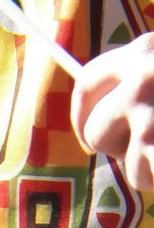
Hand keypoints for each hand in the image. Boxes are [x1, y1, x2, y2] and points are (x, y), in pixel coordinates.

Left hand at [71, 33, 153, 190]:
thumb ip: (138, 81)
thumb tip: (95, 119)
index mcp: (144, 50)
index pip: (86, 82)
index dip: (81, 114)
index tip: (90, 135)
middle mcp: (144, 76)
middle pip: (94, 127)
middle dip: (112, 146)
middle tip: (142, 145)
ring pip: (118, 156)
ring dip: (139, 166)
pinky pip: (141, 175)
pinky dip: (152, 177)